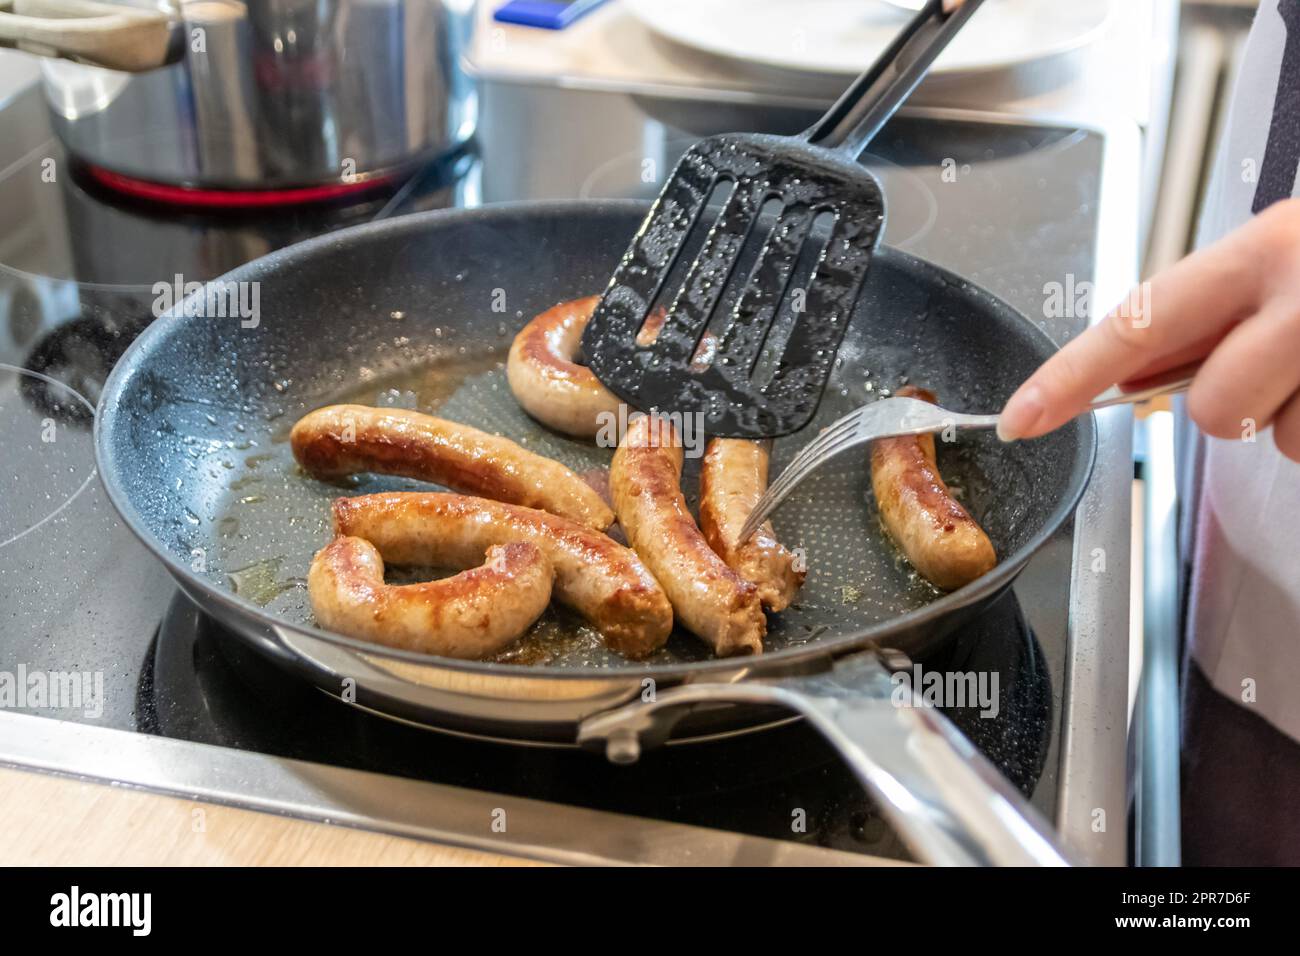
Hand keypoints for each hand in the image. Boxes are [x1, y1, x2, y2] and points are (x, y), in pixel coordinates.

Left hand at [998, 197, 1299, 461]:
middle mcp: (1299, 291)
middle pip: (1209, 407)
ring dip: (1288, 414)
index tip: (1019, 416)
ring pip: (1267, 435)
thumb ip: (1200, 315)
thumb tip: (1127, 378)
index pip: (1136, 324)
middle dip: (1228, 405)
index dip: (1068, 379)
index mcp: (1257, 252)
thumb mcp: (1273, 262)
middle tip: (1274, 364)